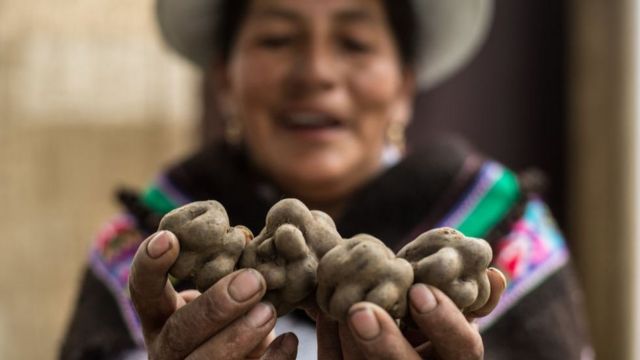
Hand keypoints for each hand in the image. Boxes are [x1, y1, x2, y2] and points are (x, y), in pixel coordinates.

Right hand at [129, 230, 297, 359]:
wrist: (245, 356)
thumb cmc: (233, 313)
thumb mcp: (221, 291)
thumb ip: (225, 272)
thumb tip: (247, 241)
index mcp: (161, 316)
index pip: (142, 290)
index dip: (150, 265)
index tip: (169, 237)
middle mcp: (167, 348)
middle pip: (179, 332)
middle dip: (215, 306)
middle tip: (254, 280)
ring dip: (238, 335)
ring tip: (269, 311)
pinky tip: (289, 340)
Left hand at [316, 268, 506, 358]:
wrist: (394, 352)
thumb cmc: (428, 330)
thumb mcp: (450, 318)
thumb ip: (466, 300)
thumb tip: (497, 275)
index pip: (462, 349)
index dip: (444, 322)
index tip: (420, 291)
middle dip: (383, 343)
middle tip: (360, 311)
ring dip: (349, 336)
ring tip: (341, 304)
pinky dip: (331, 340)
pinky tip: (328, 315)